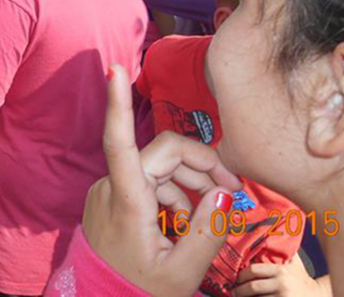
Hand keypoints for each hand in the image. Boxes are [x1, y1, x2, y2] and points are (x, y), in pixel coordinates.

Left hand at [82, 65, 241, 296]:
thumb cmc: (137, 291)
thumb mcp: (182, 273)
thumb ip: (207, 231)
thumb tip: (223, 193)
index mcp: (126, 201)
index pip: (119, 142)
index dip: (118, 103)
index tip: (114, 69)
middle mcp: (112, 187)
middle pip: (163, 153)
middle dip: (202, 165)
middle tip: (233, 191)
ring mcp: (110, 190)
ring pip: (159, 167)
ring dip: (190, 184)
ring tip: (210, 216)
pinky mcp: (112, 196)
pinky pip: (148, 180)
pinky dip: (173, 193)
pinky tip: (186, 220)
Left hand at [234, 256, 329, 296]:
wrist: (319, 296)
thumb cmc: (302, 279)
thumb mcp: (294, 263)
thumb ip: (283, 251)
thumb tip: (270, 230)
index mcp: (281, 271)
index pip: (254, 270)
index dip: (241, 275)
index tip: (234, 277)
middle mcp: (282, 284)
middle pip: (252, 287)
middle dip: (239, 290)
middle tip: (231, 291)